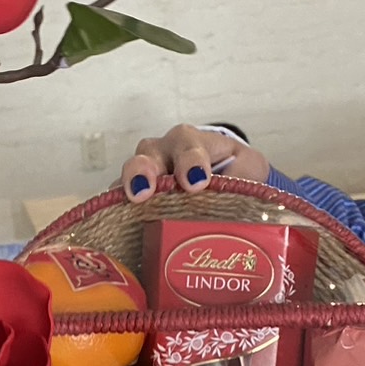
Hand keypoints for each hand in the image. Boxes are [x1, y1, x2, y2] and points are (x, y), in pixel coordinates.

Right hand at [119, 124, 269, 202]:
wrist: (223, 171)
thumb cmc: (233, 169)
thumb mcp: (246, 169)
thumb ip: (243, 180)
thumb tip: (236, 202)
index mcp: (191, 142)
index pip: (188, 148)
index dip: (191, 164)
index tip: (197, 182)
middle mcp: (162, 152)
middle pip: (147, 156)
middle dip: (144, 172)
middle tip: (145, 190)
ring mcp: (143, 172)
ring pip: (128, 175)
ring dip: (126, 191)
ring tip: (127, 207)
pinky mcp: (133, 194)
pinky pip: (119, 199)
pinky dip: (118, 210)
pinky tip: (118, 223)